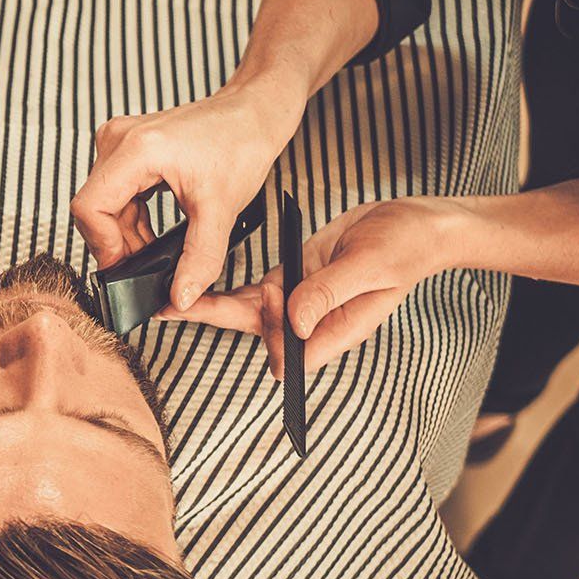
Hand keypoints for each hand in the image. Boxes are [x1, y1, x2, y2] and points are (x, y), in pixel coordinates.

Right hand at [71, 78, 304, 310]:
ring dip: (123, 232)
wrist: (252, 113)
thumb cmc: (241, 143)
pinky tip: (151, 230)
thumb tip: (180, 296)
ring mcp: (118, 141)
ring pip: (101, 203)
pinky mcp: (125, 147)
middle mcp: (118, 139)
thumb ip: (199, 258)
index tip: (124, 267)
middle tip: (144, 264)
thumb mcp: (221, 209)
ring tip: (153, 248)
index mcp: (136, 149)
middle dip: (116, 242)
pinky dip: (129, 218)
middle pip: (92, 207)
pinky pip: (112, 192)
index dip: (102, 244)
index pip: (89, 207)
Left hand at [163, 198, 453, 376]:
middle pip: (257, 331)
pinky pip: (253, 290)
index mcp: (336, 329)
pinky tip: (194, 284)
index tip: (250, 312)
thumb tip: (295, 321)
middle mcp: (313, 322)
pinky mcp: (291, 279)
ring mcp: (299, 301)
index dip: (268, 339)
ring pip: (247, 311)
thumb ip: (330, 292)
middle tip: (168, 309)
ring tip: (166, 298)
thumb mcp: (370, 266)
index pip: (293, 354)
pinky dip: (226, 288)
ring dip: (210, 306)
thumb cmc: (404, 247)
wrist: (412, 223)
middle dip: (213, 320)